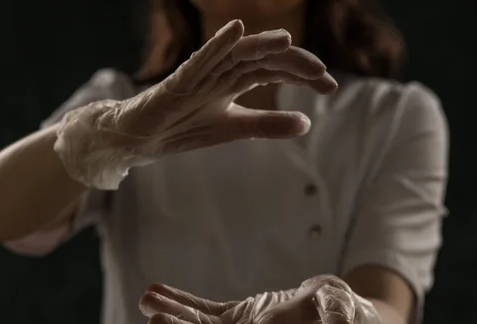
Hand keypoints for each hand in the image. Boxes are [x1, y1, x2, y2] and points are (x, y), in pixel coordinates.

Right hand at [54, 19, 337, 189]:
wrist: (145, 138)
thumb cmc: (185, 127)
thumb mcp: (235, 128)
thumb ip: (268, 124)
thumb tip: (307, 123)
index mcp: (236, 79)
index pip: (275, 68)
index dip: (303, 74)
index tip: (330, 86)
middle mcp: (222, 70)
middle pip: (262, 57)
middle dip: (293, 63)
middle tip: (322, 74)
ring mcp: (201, 73)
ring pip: (235, 53)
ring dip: (261, 44)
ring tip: (287, 39)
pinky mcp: (179, 81)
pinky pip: (200, 59)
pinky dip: (217, 44)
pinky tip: (236, 31)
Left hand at [139, 275, 355, 323]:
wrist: (323, 307)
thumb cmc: (333, 306)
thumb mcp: (338, 304)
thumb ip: (338, 313)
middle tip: (151, 316)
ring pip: (200, 323)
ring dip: (173, 312)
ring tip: (146, 300)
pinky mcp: (234, 314)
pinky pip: (203, 308)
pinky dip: (181, 301)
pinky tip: (159, 291)